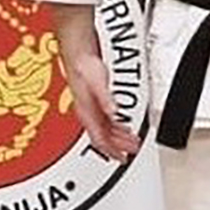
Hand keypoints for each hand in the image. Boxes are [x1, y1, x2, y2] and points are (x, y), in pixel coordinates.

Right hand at [63, 48, 140, 162]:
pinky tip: (123, 126)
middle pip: (104, 137)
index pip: (99, 139)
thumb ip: (105, 98)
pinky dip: (116, 126)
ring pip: (105, 129)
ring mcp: (90, 107)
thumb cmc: (83, 64)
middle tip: (133, 150)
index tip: (122, 158)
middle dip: (118, 146)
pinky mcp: (94, 100)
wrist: (76, 51)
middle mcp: (87, 111)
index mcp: (86, 110)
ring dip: (119, 137)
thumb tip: (114, 113)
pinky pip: (105, 119)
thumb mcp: (97, 81)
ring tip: (132, 141)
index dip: (111, 151)